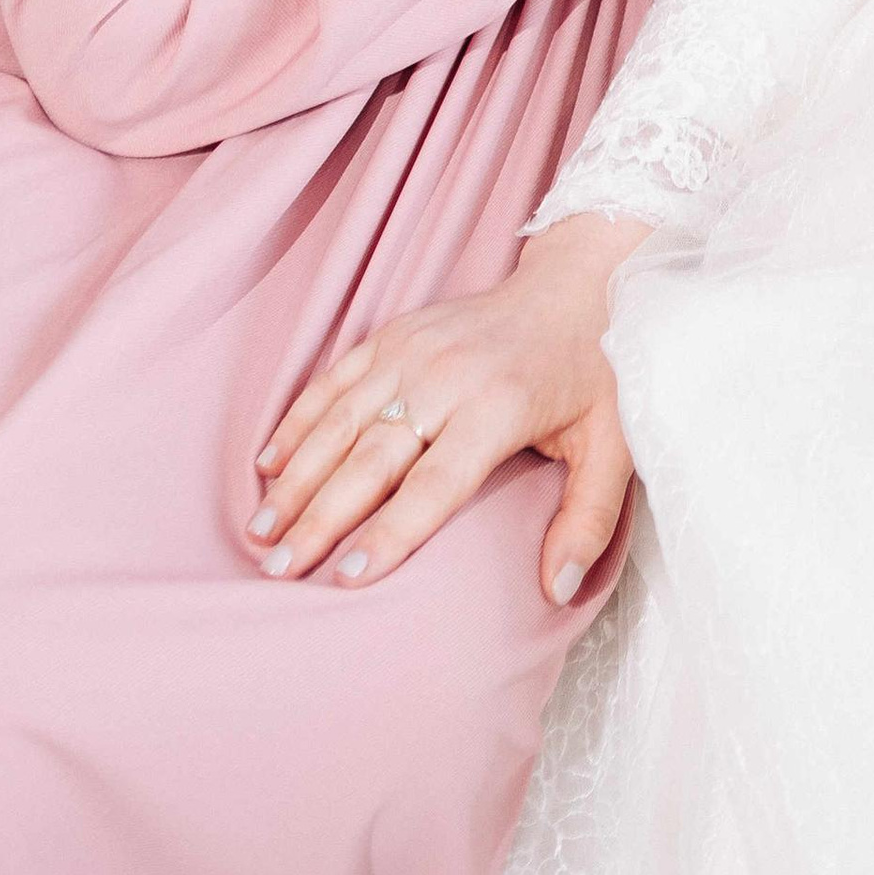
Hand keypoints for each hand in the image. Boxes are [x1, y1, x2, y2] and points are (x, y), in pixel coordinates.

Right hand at [248, 213, 649, 600]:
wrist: (576, 283)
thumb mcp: (613, 447)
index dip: (390, 533)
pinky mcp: (395, 332)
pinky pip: (334, 380)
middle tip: (278, 570)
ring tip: (260, 531)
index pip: (433, 484)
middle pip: (371, 458)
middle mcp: (447, 376)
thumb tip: (558, 591)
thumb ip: (588, 520)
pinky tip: (268, 464)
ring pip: (341, 421)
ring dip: (297, 477)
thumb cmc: (595, 374)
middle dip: (320, 517)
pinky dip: (298, 421)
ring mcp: (414, 349)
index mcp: (498, 408)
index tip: (347, 579)